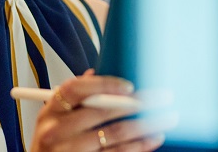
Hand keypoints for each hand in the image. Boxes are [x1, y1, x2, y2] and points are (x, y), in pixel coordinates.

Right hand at [31, 70, 173, 151]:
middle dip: (138, 104)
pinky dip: (138, 147)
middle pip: (103, 112)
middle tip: (162, 99)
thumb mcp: (56, 116)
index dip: (104, 85)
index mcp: (52, 110)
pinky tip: (152, 140)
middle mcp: (57, 131)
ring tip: (165, 120)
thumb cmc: (53, 141)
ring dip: (144, 127)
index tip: (130, 86)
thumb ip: (76, 96)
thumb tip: (96, 74)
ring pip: (114, 136)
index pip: (77, 89)